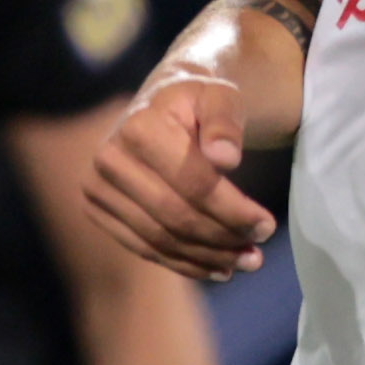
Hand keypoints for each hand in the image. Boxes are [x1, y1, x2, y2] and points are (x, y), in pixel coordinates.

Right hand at [84, 69, 274, 282]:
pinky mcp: (97, 210)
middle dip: (222, 239)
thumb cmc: (197, 101)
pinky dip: (184, 263)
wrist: (161, 105)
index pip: (193, 184)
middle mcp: (110, 159)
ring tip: (245, 262)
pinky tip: (216, 267)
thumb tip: (225, 158)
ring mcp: (98, 188)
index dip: (233, 211)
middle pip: (175, 216)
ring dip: (207, 258)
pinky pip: (144, 248)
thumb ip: (226, 122)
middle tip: (257, 252)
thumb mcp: (221, 97)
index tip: (267, 227)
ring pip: (160, 239)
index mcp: (140, 127)